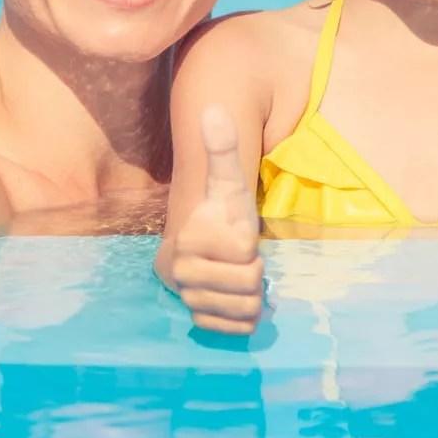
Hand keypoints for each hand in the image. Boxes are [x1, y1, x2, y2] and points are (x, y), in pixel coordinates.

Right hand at [169, 106, 265, 334]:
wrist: (197, 250)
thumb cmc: (219, 214)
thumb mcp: (227, 183)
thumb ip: (222, 150)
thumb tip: (215, 109)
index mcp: (190, 238)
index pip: (246, 250)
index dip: (250, 243)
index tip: (234, 234)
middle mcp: (183, 273)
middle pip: (250, 281)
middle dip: (254, 270)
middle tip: (238, 259)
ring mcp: (190, 299)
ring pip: (247, 307)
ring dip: (252, 293)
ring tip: (236, 276)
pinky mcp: (200, 322)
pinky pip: (239, 328)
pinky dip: (244, 317)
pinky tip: (233, 299)